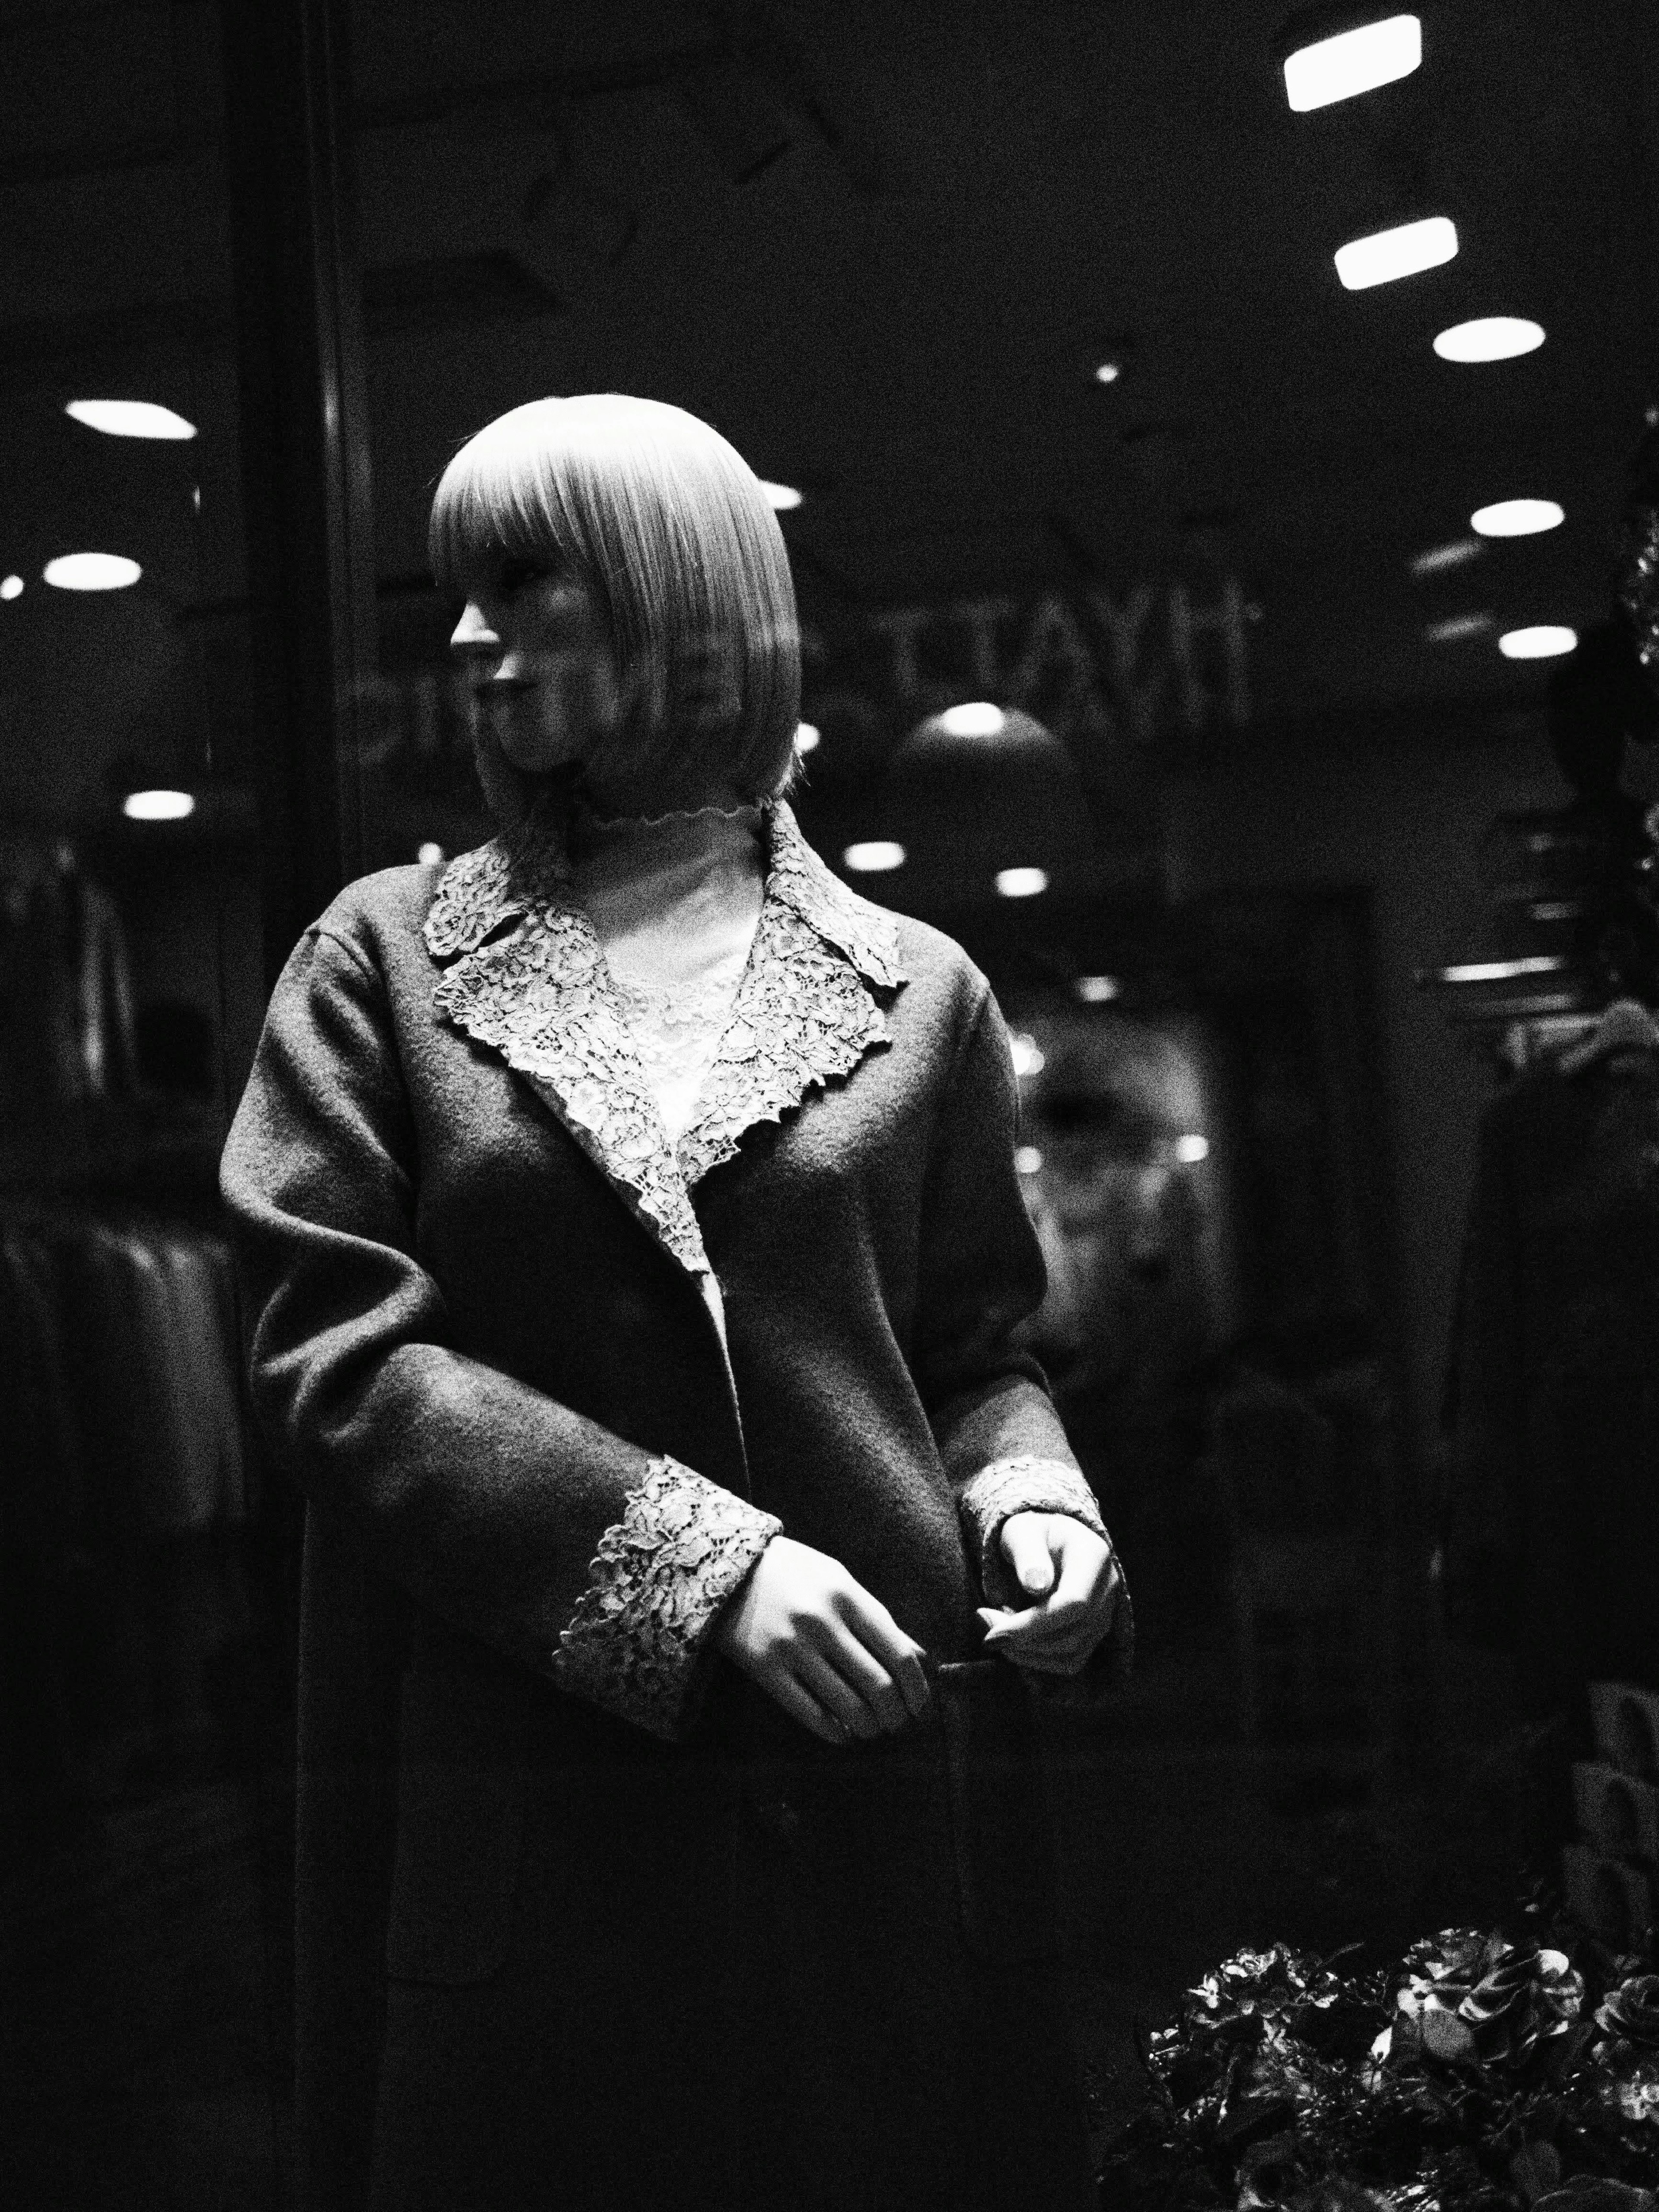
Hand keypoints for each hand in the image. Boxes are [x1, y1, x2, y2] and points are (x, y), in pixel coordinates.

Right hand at [714, 1535, 930, 1746]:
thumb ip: (877, 1617)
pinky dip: (833, 1732)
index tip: (919, 1705)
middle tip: (897, 1723)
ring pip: (847, 1705)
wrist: (728, 1567)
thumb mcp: (839, 1580)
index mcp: (847, 1596)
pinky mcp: (765, 1669)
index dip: (916, 1688)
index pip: (898, 1653)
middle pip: (877, 1685)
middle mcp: (822, 1622)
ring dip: (868, 1726)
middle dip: (895, 1714)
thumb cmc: (795, 1572)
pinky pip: (809, 1712)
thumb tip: (919, 1657)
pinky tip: (843, 1734)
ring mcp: (792, 1647)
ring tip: (872, 1729)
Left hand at [977, 1512, 1123, 1675]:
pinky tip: (1014, 1640)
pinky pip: (1069, 1662)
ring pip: (1071, 1654)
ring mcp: (1104, 1613)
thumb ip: (1028, 1554)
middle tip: (983, 1620)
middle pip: (1072, 1633)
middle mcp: (1107, 1588)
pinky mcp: (1093, 1633)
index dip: (1033, 1625)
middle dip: (1023, 1639)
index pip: (1074, 1603)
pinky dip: (1037, 1659)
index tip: (992, 1635)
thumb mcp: (1022, 1532)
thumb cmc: (1031, 1533)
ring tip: (995, 1627)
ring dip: (1026, 1652)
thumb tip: (1036, 1586)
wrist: (1046, 1540)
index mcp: (1093, 1556)